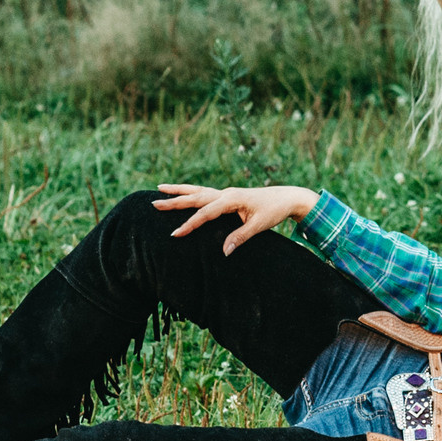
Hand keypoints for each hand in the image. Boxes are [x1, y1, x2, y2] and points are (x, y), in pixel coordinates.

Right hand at [158, 184, 317, 255]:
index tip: (175, 234)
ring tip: (160, 188)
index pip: (205, 213)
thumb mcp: (259, 226)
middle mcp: (226, 193)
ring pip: (198, 191)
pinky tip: (183, 194)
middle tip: (154, 204)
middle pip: (196, 197)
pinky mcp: (228, 196)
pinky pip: (205, 194)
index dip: (189, 224)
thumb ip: (240, 237)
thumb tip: (224, 252)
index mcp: (232, 199)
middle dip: (175, 201)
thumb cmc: (274, 210)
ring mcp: (226, 193)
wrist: (288, 198)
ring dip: (180, 191)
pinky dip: (191, 193)